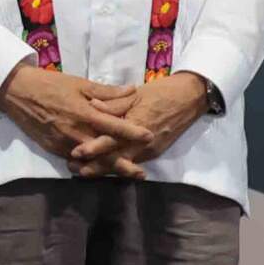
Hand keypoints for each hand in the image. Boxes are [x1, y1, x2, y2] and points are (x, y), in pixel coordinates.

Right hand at [0, 63, 158, 172]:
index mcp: (84, 113)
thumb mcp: (79, 83)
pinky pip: (75, 161)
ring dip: (108, 169)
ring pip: (90, 161)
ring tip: (126, 175)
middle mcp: (75, 132)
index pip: (113, 125)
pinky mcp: (54, 149)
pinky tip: (100, 171)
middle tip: (142, 173)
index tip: (149, 136)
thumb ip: (106, 91)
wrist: (17, 93)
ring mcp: (64, 143)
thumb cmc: (50, 84)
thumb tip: (132, 90)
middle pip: (104, 152)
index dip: (132, 132)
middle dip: (123, 164)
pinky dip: (89, 166)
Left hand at [77, 72, 212, 175]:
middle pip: (115, 159)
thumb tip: (91, 105)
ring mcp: (150, 150)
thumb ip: (114, 103)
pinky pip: (132, 162)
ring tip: (83, 173)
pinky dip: (118, 166)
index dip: (93, 148)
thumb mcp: (136, 95)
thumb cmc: (161, 92)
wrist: (190, 98)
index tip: (75, 153)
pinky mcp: (154, 152)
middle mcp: (143, 143)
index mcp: (137, 125)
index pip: (112, 140)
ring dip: (104, 169)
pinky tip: (104, 169)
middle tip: (73, 170)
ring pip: (123, 164)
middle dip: (94, 166)